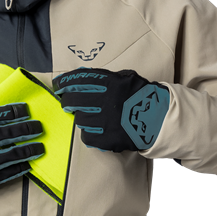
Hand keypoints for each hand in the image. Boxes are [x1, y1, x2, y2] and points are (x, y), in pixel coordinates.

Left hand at [52, 67, 169, 151]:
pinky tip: (94, 129)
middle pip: (73, 100)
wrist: (159, 118)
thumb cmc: (141, 96)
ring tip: (88, 116)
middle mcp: (105, 102)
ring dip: (81, 117)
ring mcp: (105, 122)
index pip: (77, 80)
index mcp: (109, 84)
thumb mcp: (125, 77)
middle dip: (66, 100)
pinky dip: (88, 133)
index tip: (57, 85)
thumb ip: (105, 77)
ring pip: (79, 120)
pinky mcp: (108, 139)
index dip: (63, 82)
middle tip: (66, 102)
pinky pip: (87, 136)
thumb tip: (82, 76)